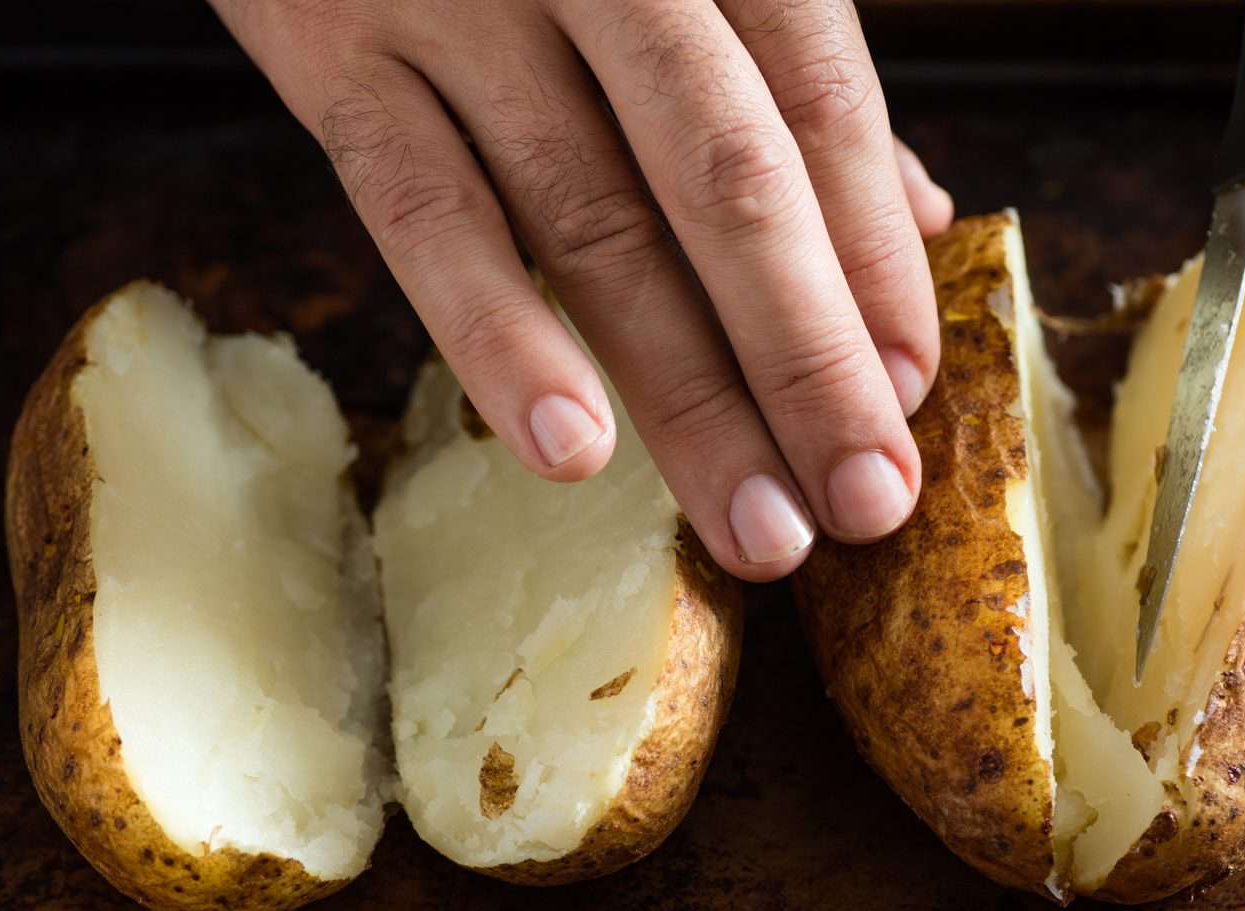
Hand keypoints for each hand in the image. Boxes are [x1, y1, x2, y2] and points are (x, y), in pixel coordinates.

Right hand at [209, 0, 954, 580]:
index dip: (872, 255)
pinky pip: (422, 210)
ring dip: (686, 396)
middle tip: (864, 503)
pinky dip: (498, 332)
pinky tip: (572, 450)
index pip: (818, 99)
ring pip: (592, 222)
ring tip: (755, 528)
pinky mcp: (330, 46)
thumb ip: (788, 69)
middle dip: (805, 358)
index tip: (909, 392)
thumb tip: (914, 214)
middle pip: (726, 179)